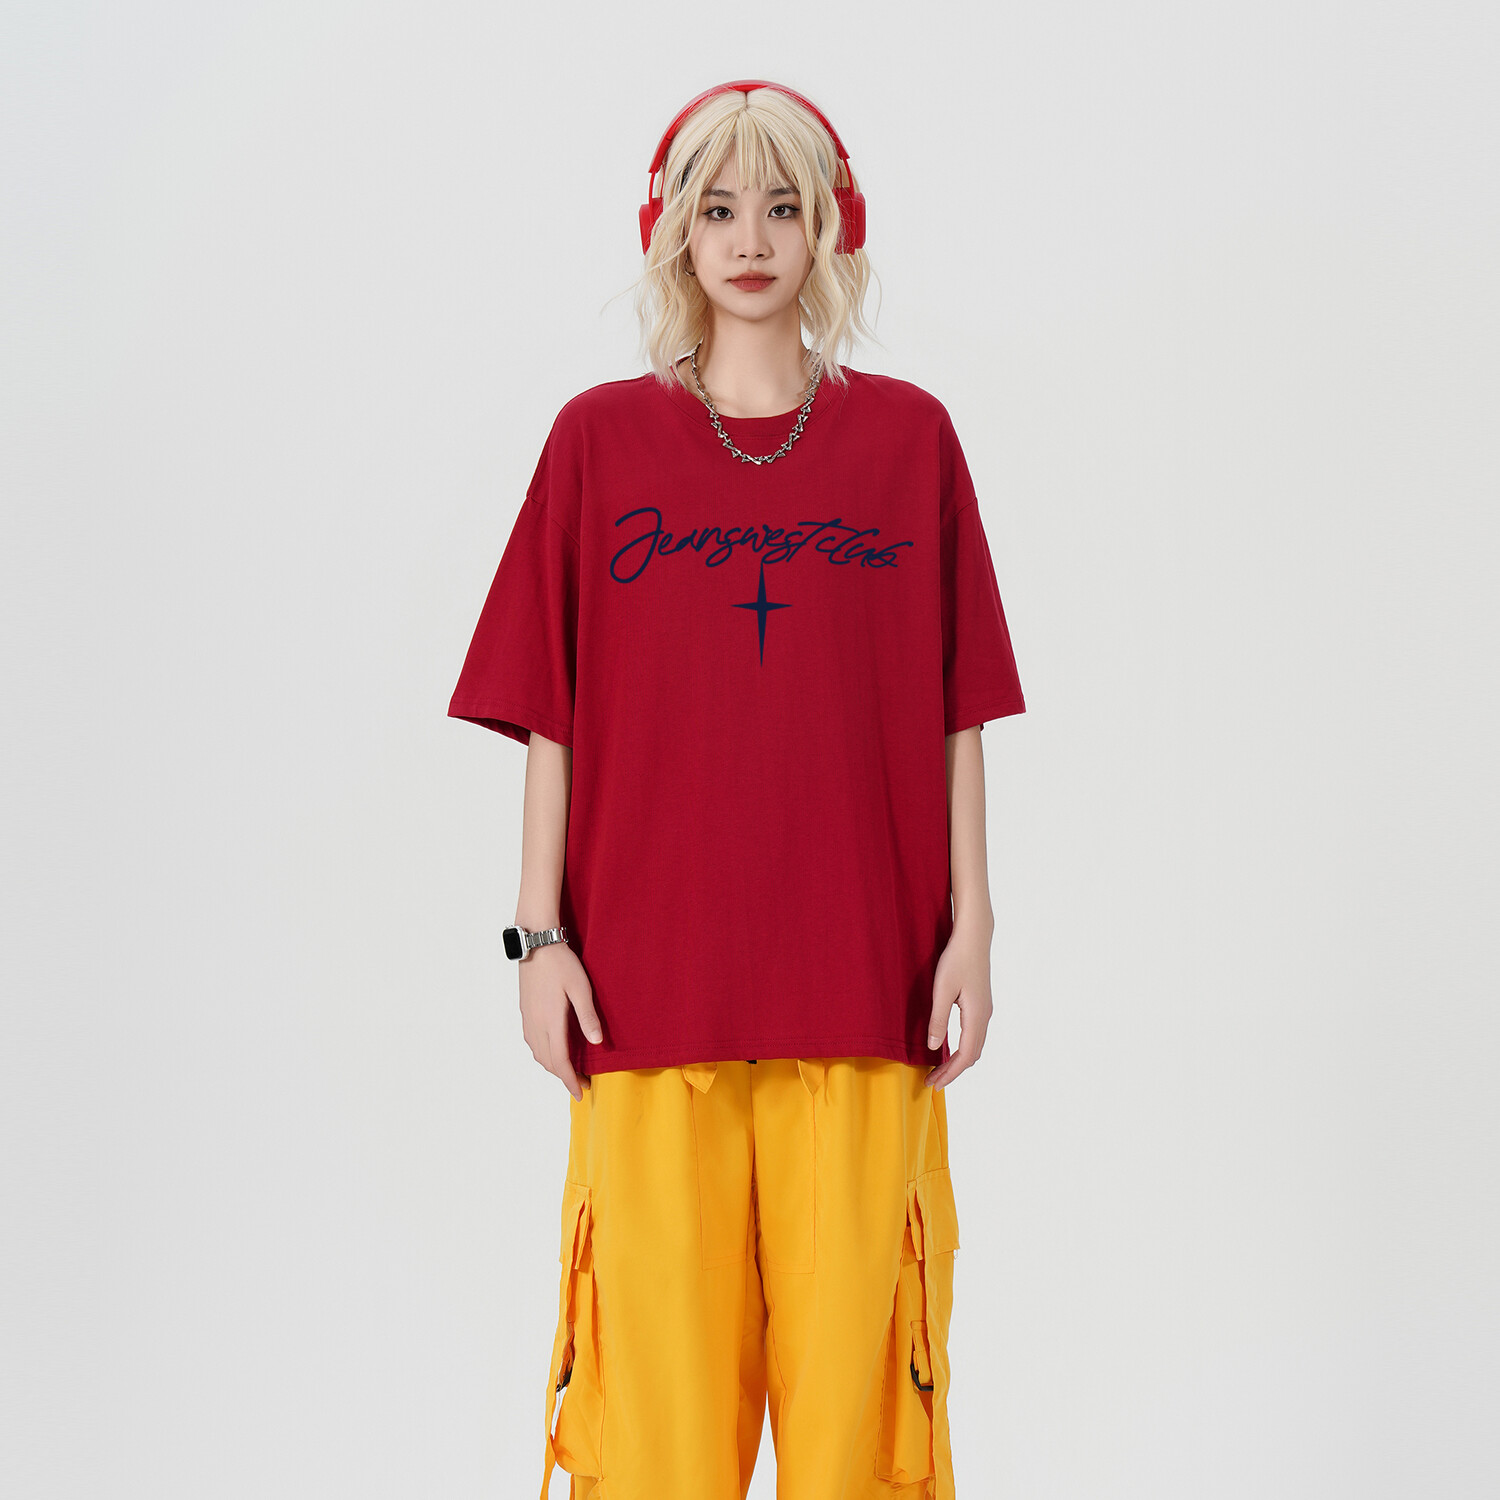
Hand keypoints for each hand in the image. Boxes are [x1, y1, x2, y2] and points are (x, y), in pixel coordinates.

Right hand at [518, 942, 602, 1101]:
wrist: (536, 944)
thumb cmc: (561, 964)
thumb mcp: (580, 988)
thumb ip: (588, 1016)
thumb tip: (597, 1043)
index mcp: (550, 1021)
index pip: (560, 1061)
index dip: (570, 1080)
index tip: (581, 1092)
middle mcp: (536, 1024)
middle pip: (548, 1062)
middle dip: (564, 1076)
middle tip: (582, 1082)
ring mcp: (528, 1019)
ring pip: (538, 1054)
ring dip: (553, 1066)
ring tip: (570, 1069)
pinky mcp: (525, 1012)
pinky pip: (533, 1042)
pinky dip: (544, 1054)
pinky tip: (554, 1049)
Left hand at [924, 918, 993, 1088]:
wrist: (974, 937)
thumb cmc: (956, 960)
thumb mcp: (942, 990)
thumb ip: (939, 1020)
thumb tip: (935, 1048)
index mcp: (976, 1017)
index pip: (965, 1056)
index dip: (950, 1073)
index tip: (933, 1084)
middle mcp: (985, 1017)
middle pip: (972, 1055)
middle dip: (953, 1071)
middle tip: (932, 1082)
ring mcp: (985, 1010)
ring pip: (974, 1046)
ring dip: (958, 1061)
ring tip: (939, 1069)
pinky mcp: (981, 1004)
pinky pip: (974, 1035)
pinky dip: (962, 1048)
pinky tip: (949, 1047)